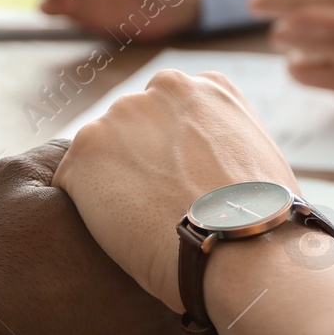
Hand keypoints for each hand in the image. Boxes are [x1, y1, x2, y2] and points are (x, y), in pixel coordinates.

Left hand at [53, 71, 294, 310]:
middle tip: (156, 207)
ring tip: (138, 225)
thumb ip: (222, 140)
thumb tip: (205, 162)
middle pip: (134, 127)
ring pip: (101, 153)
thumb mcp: (258, 155)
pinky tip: (115, 235)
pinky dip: (85, 208)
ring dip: (111, 183)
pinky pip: (72, 182)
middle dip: (138, 161)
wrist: (242, 248)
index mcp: (209, 87)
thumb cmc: (260, 220)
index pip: (173, 114)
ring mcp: (120, 116)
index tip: (180, 184)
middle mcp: (162, 88)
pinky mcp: (85, 152)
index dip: (173, 154)